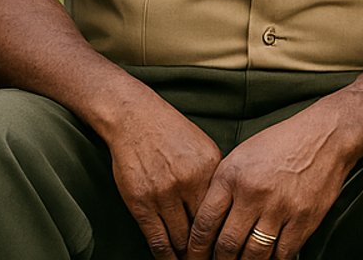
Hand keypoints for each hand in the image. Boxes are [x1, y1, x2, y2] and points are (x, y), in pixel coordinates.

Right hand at [99, 93, 223, 257]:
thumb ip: (216, 179)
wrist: (135, 117)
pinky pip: (156, 239)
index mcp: (209, 171)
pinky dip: (165, 257)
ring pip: (179, 241)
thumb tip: (228, 212)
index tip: (226, 252)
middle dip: (207, 253)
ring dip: (186, 257)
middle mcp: (188, 183)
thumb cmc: (171, 132)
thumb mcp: (204, 148)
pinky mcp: (140, 201)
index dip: (224, 239)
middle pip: (203, 233)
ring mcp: (162, 193)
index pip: (222, 217)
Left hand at [184, 107, 354, 259]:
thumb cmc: (281, 144)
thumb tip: (208, 222)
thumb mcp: (241, 155)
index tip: (193, 256)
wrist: (325, 137)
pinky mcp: (303, 220)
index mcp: (232, 175)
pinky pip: (282, 254)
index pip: (205, 222)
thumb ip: (223, 187)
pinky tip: (266, 259)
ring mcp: (279, 208)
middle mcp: (253, 193)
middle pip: (227, 245)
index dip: (196, 247)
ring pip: (254, 255)